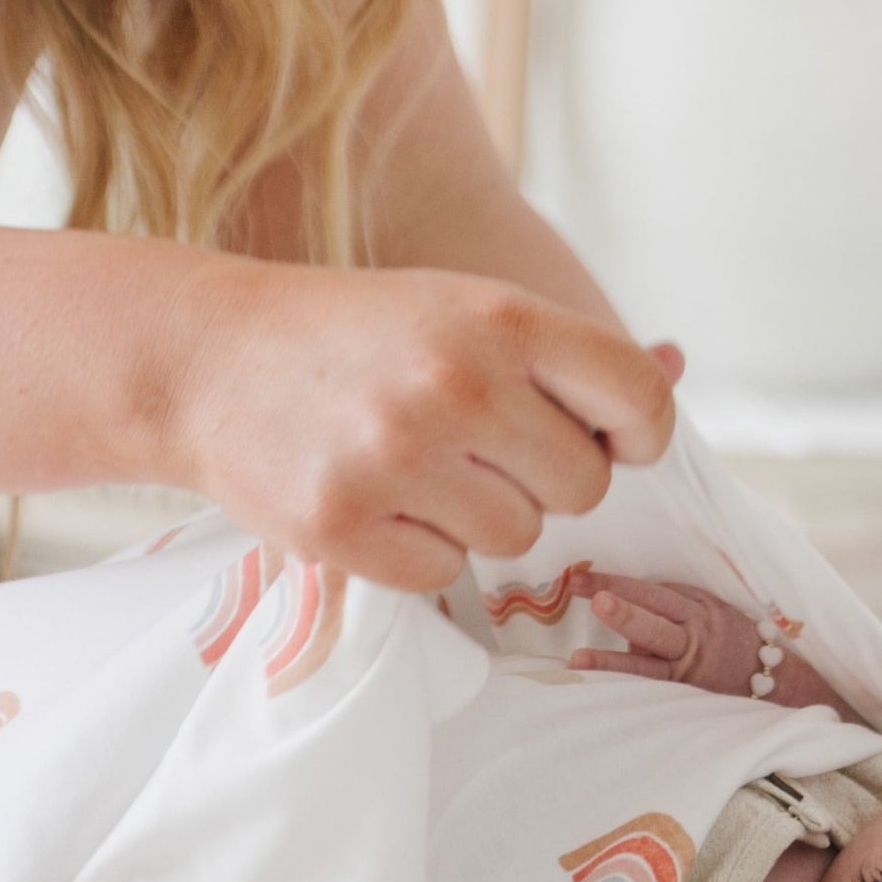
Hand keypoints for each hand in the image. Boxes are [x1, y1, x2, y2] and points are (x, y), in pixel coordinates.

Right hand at [161, 259, 678, 592]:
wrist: (206, 355)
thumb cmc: (358, 333)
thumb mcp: (462, 306)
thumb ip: (564, 351)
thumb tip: (675, 367)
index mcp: (501, 319)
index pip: (638, 397)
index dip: (640, 431)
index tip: (612, 438)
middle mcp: (456, 385)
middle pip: (585, 487)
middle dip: (546, 478)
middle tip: (482, 447)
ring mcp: (396, 458)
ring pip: (518, 538)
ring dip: (481, 516)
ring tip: (419, 465)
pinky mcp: (341, 525)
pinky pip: (444, 575)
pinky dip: (420, 551)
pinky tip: (377, 497)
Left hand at [566, 570, 768, 695]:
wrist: (776, 678)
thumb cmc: (732, 635)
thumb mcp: (711, 606)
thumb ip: (673, 599)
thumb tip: (628, 594)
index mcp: (697, 607)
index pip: (652, 592)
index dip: (617, 583)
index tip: (579, 576)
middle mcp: (693, 635)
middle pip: (655, 620)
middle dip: (624, 610)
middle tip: (594, 599)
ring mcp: (688, 669)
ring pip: (649, 664)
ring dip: (613, 661)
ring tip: (579, 658)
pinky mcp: (686, 696)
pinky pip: (653, 691)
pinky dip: (626, 689)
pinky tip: (599, 690)